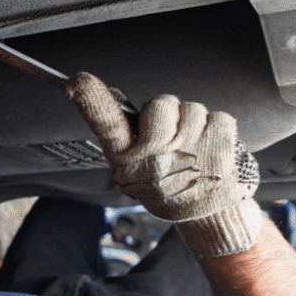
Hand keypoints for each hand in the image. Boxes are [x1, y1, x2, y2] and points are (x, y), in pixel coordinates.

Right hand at [65, 72, 261, 255]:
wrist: (205, 214)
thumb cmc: (167, 186)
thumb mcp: (136, 170)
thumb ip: (127, 137)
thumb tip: (115, 97)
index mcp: (128, 161)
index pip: (106, 124)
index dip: (92, 100)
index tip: (77, 82)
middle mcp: (153, 157)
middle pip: (160, 103)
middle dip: (169, 113)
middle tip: (173, 138)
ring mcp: (187, 151)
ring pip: (192, 108)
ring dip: (196, 124)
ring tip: (194, 151)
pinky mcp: (218, 147)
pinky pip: (218, 118)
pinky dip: (219, 131)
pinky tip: (212, 153)